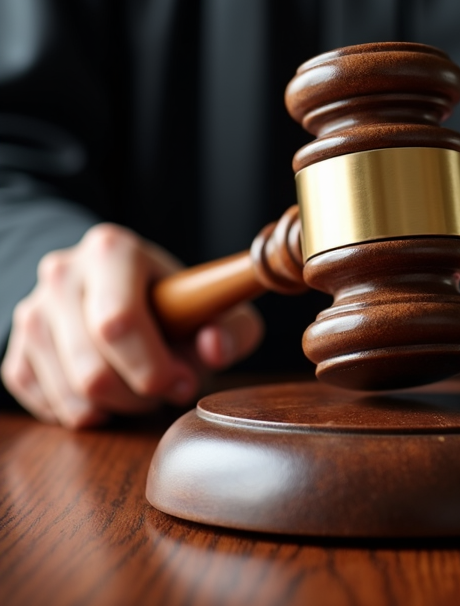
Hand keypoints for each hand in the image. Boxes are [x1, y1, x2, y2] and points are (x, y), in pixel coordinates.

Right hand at [1, 223, 262, 428]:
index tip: (181, 382)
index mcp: (111, 249)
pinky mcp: (15, 348)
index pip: (118, 322)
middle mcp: (62, 273)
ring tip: (136, 389)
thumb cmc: (173, 303)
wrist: (117, 291)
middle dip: (136, 396)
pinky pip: (45, 405)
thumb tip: (212, 348)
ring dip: (112, 409)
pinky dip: (82, 413)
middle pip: (92, 369)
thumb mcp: (214, 307)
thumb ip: (234, 328)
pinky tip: (105, 393)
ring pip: (69, 395)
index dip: (152, 367)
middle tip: (162, 391)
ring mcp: (32, 311)